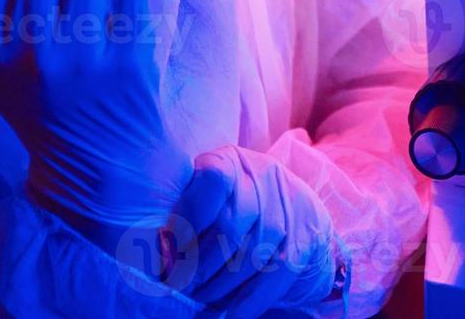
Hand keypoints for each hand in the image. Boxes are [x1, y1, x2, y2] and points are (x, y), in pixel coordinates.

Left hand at [166, 145, 338, 313]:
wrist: (290, 200)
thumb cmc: (229, 201)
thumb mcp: (204, 192)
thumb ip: (183, 212)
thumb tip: (157, 256)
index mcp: (231, 160)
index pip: (212, 181)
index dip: (187, 220)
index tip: (167, 253)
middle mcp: (265, 176)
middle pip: (231, 227)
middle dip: (199, 266)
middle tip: (179, 287)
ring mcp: (291, 204)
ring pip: (254, 254)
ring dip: (221, 286)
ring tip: (200, 298)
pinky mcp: (307, 234)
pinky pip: (278, 274)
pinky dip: (251, 301)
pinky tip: (230, 316)